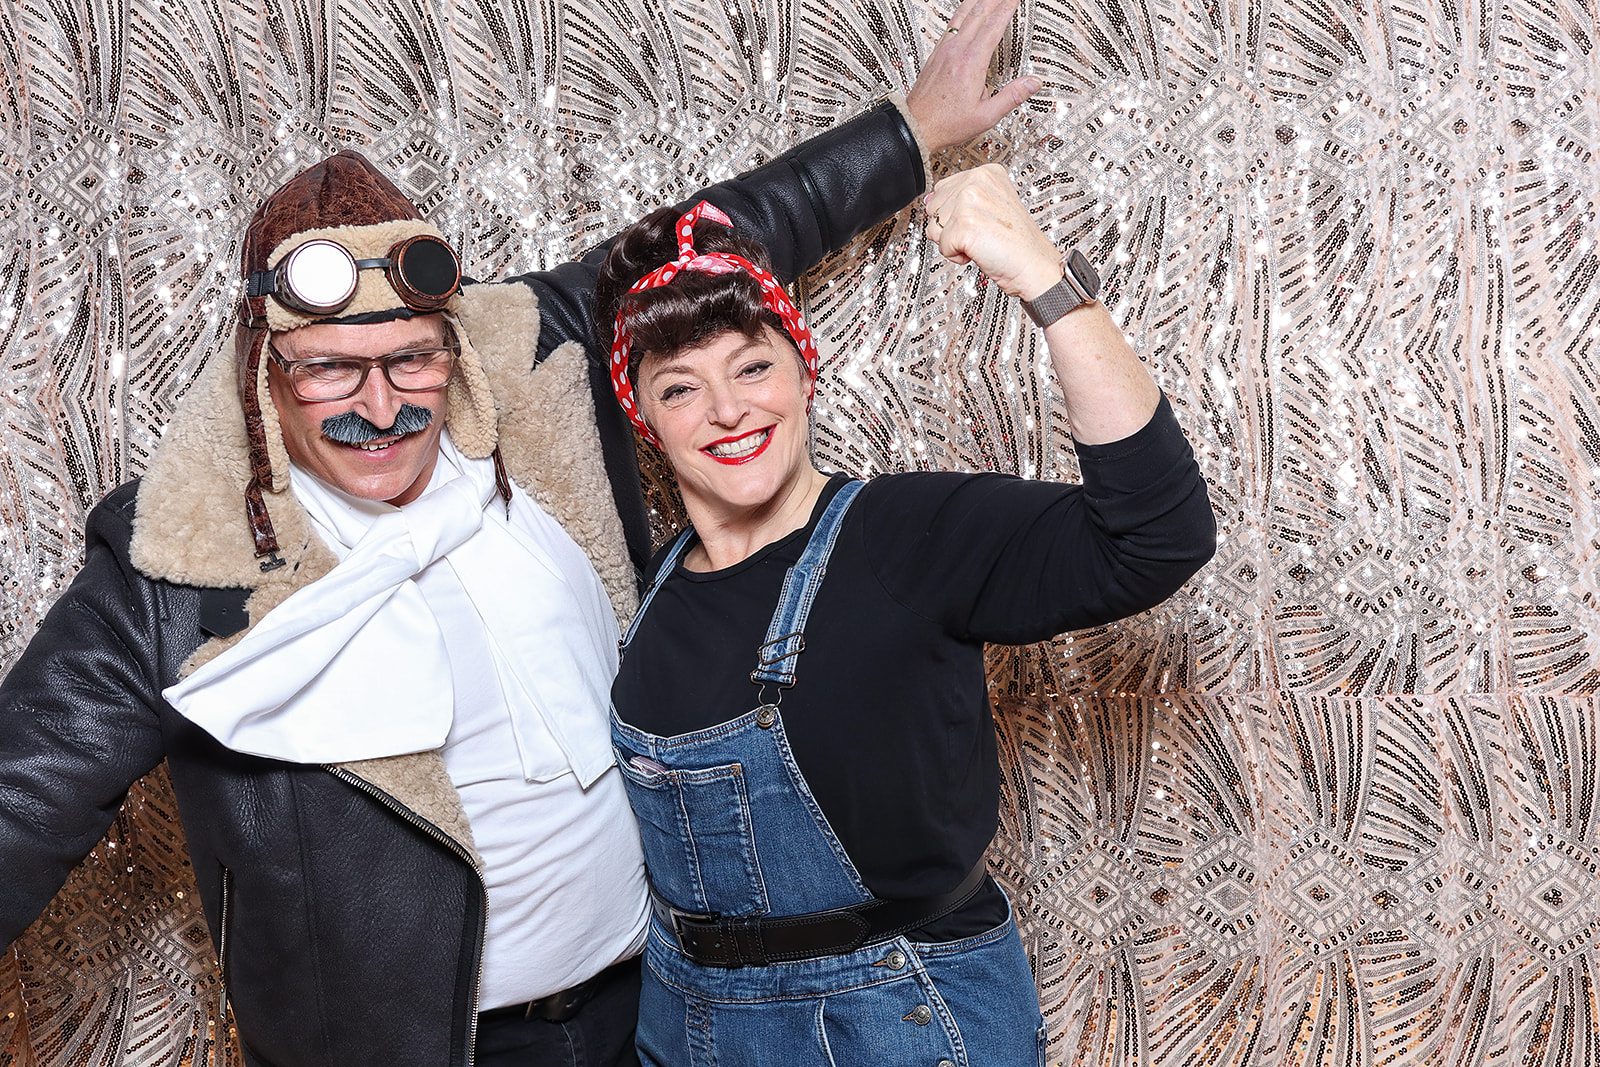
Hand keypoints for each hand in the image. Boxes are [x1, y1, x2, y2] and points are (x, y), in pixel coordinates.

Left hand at [906, 0, 1040, 151]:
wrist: (916, 126)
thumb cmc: (946, 123)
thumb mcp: (986, 116)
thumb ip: (1011, 97)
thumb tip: (1032, 83)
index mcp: (971, 63)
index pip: (993, 25)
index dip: (1007, 8)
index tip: (1015, 0)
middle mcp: (956, 52)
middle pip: (978, 13)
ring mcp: (944, 50)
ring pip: (962, 14)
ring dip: (977, 1)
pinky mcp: (936, 54)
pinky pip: (951, 25)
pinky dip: (962, 12)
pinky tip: (965, 13)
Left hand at [923, 164, 1062, 298]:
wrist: (1033, 264)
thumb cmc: (1015, 242)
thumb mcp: (989, 208)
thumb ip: (957, 199)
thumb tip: (927, 201)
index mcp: (985, 173)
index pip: (942, 190)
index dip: (954, 214)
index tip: (980, 221)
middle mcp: (977, 181)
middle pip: (934, 209)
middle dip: (950, 228)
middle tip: (981, 233)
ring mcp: (970, 200)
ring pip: (934, 228)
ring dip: (954, 243)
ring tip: (982, 241)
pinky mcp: (965, 224)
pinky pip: (942, 247)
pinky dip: (957, 256)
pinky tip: (980, 250)